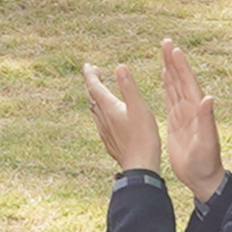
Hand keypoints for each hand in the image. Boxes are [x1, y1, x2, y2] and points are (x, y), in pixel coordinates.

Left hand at [81, 58, 162, 173]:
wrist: (139, 167)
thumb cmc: (143, 137)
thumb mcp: (139, 108)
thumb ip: (128, 87)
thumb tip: (119, 67)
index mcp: (109, 108)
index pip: (94, 87)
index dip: (90, 74)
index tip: (88, 64)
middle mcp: (103, 119)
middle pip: (92, 97)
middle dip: (92, 82)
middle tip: (94, 71)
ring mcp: (104, 131)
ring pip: (94, 109)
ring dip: (95, 96)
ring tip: (99, 89)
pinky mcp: (109, 140)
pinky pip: (99, 120)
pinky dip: (100, 110)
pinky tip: (107, 114)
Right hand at [157, 41, 225, 204]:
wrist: (203, 178)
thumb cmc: (206, 162)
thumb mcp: (207, 142)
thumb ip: (207, 120)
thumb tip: (208, 98)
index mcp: (197, 111)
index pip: (188, 83)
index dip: (181, 66)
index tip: (174, 49)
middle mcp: (191, 109)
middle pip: (181, 80)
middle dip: (173, 61)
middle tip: (166, 42)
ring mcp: (184, 114)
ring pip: (175, 86)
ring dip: (170, 69)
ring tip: (164, 53)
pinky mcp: (177, 121)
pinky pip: (170, 98)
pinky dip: (167, 86)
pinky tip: (164, 77)